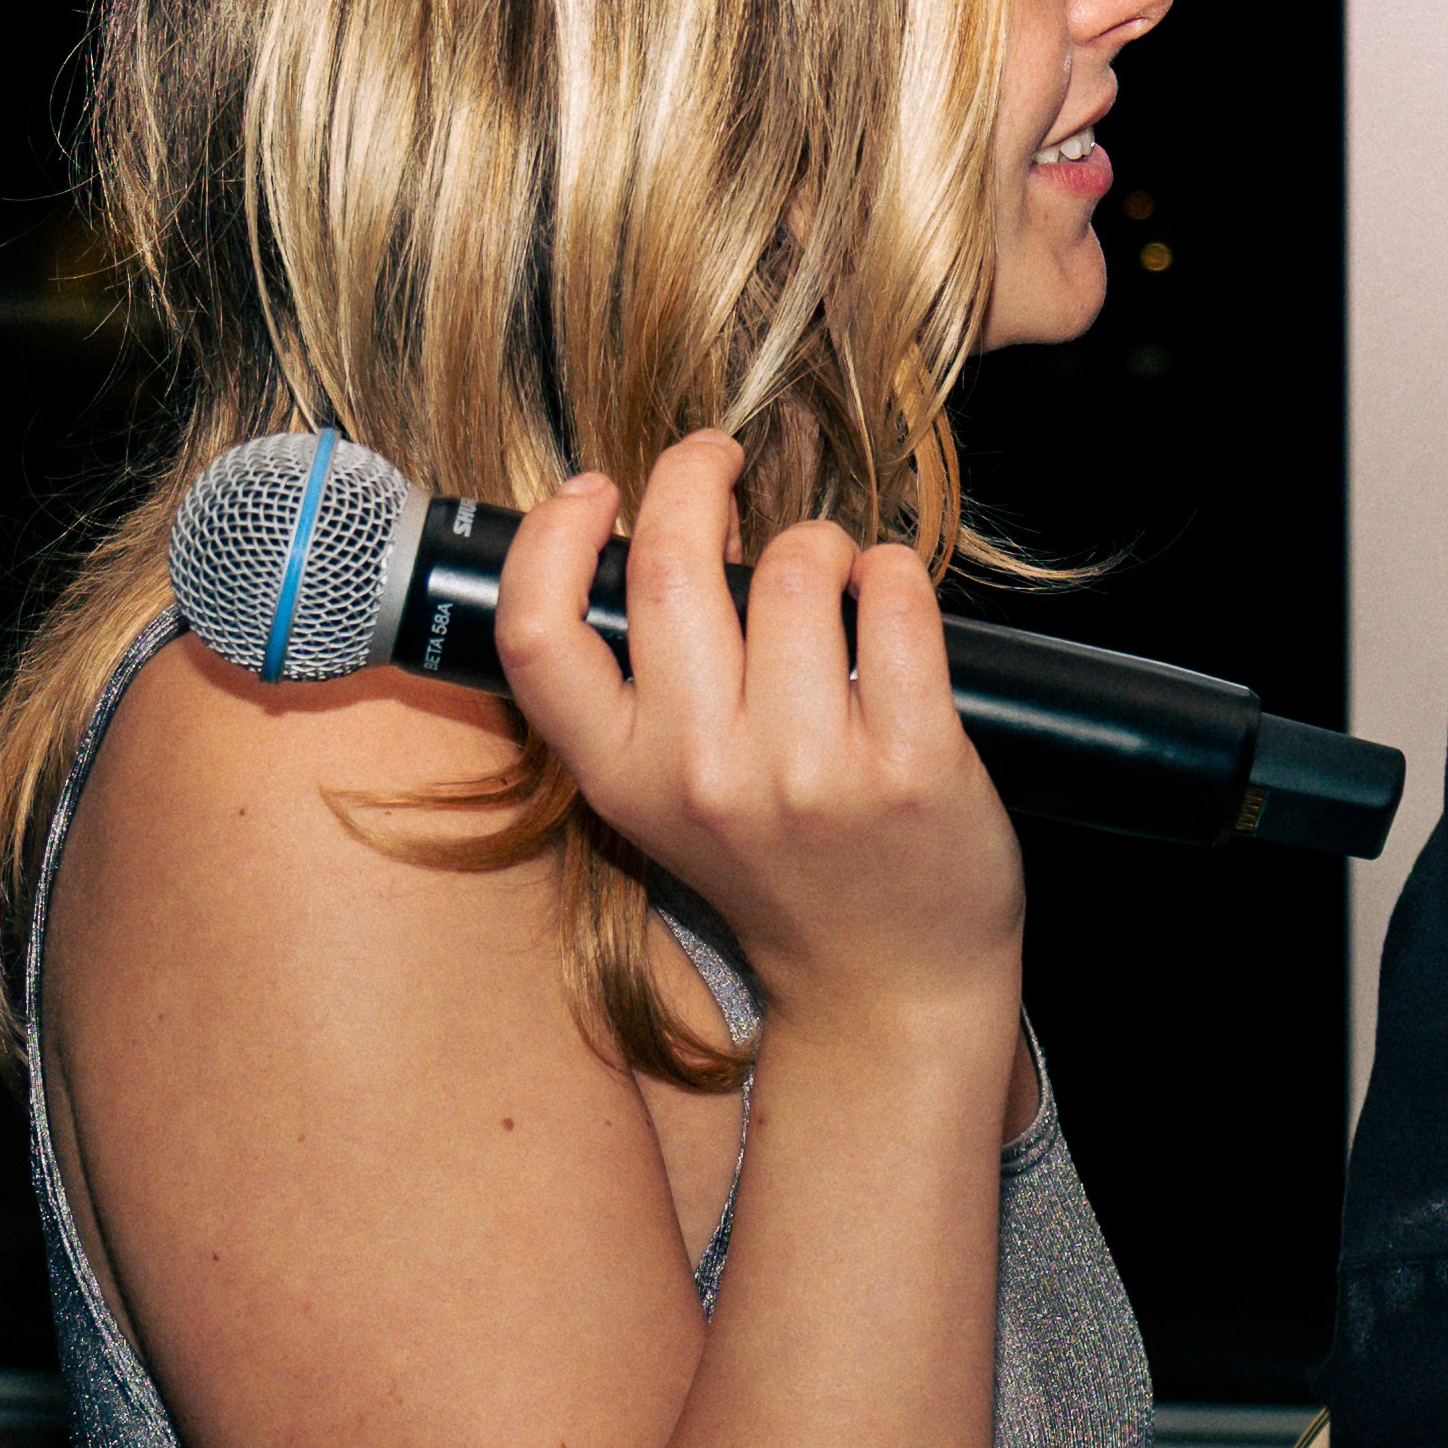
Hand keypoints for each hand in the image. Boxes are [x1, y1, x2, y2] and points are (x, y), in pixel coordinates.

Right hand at [495, 435, 1021, 1041]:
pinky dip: (894, 572)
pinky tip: (888, 593)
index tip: (597, 489)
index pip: (537, 634)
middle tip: (719, 461)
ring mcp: (806, 770)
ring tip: (833, 572)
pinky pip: (896, 602)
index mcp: (622, 778)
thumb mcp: (669, 798)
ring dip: (819, 541)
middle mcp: (702, 774)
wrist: (886, 985)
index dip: (552, 537)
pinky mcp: (909, 762)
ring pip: (796, 567)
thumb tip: (667, 525)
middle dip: (695, 477)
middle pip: (668, 566)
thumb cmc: (783, 868)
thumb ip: (651, 685)